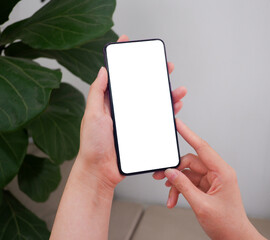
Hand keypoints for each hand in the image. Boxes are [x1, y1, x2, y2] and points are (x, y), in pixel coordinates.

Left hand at [75, 35, 186, 189]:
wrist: (100, 171)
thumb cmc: (92, 146)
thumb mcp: (91, 115)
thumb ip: (97, 92)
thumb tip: (103, 70)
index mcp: (108, 102)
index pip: (118, 75)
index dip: (123, 59)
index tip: (129, 42)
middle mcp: (122, 109)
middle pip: (140, 86)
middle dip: (153, 74)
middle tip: (165, 66)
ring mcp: (132, 120)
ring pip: (152, 102)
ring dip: (166, 94)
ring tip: (178, 89)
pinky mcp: (141, 132)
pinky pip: (157, 119)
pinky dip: (167, 112)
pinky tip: (175, 107)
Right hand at [153, 119, 264, 239]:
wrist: (234, 238)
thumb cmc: (227, 224)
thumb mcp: (201, 205)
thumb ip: (184, 186)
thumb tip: (171, 173)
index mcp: (222, 172)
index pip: (202, 148)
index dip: (189, 134)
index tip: (179, 124)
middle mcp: (217, 173)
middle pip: (190, 162)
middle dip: (175, 171)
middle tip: (159, 176)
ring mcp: (212, 180)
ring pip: (188, 173)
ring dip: (176, 184)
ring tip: (169, 196)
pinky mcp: (207, 187)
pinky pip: (189, 182)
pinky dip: (180, 189)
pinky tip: (173, 198)